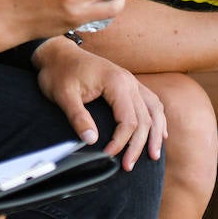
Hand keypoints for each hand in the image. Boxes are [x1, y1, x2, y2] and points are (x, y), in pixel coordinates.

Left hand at [32, 37, 165, 170]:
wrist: (57, 52)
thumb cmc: (59, 72)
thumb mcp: (63, 95)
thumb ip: (77, 117)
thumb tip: (91, 141)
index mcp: (116, 82)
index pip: (128, 120)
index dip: (121, 142)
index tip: (108, 156)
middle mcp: (129, 80)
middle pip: (144, 118)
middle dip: (139, 145)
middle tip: (128, 166)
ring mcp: (131, 80)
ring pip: (154, 110)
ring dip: (155, 134)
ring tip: (153, 156)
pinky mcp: (128, 82)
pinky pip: (151, 102)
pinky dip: (157, 119)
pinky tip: (159, 133)